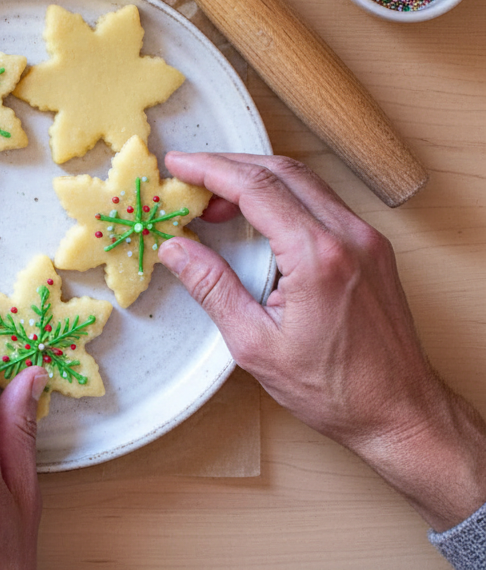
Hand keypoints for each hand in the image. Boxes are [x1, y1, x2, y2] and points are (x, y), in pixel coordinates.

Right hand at [159, 152, 485, 530]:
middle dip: (229, 166)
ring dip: (256, 180)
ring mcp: (366, 239)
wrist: (400, 412)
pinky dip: (283, 197)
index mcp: (317, 257)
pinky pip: (321, 202)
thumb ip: (213, 288)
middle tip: (190, 178)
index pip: (256, 188)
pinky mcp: (372, 248)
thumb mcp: (255, 345)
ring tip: (216, 203)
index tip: (178, 165)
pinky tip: (257, 219)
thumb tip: (176, 249)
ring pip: (304, 181)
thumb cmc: (335, 389)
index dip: (210, 170)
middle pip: (281, 171)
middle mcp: (348, 237)